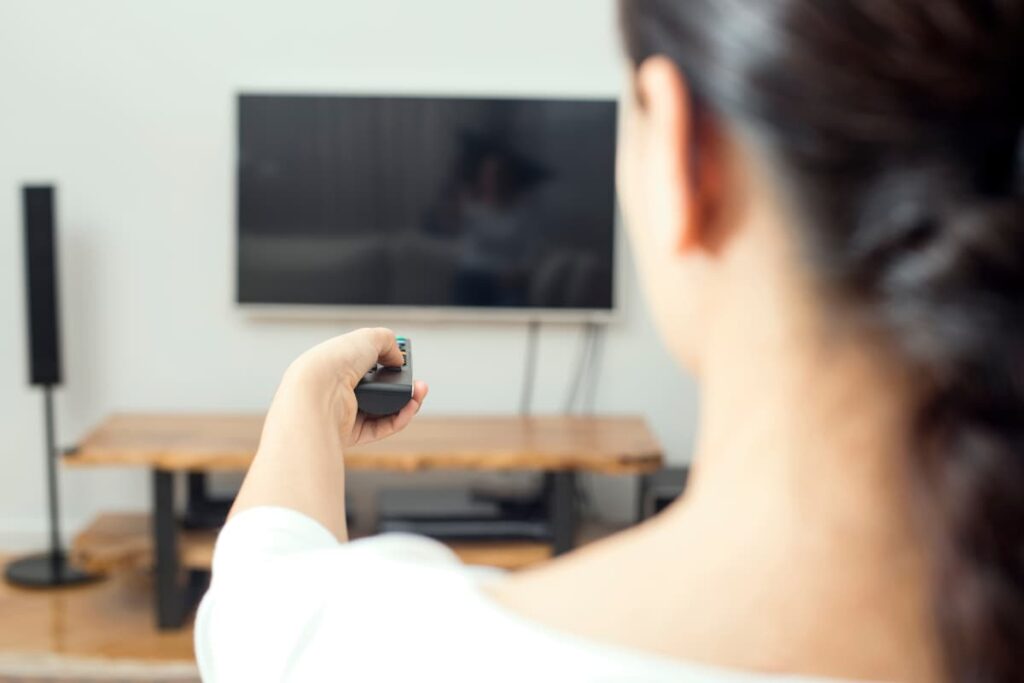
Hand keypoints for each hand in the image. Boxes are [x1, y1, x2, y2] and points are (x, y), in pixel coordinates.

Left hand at [283, 327, 428, 447]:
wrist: (320, 390)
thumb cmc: (335, 362)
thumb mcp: (368, 338)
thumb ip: (389, 343)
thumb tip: (398, 360)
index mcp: (338, 366)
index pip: (368, 365)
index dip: (388, 363)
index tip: (403, 360)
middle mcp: (341, 390)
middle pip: (381, 391)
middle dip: (404, 386)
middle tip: (419, 383)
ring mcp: (346, 413)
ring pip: (385, 411)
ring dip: (407, 403)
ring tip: (419, 393)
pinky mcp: (351, 434)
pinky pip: (382, 428)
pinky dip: (400, 418)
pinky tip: (411, 406)